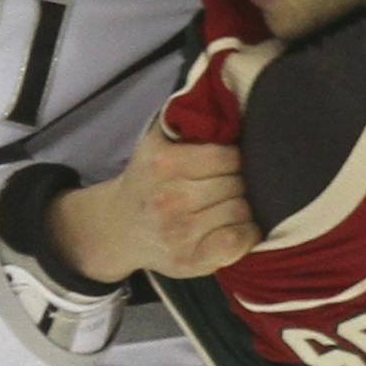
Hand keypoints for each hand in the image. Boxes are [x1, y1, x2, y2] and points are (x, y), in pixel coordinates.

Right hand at [47, 123, 258, 280]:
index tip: (228, 163)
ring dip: (244, 207)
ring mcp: (181, 234)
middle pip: (237, 184)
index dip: (235, 158)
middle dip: (240, 182)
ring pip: (242, 211)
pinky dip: (247, 233)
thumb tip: (229, 103)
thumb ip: (187, 121)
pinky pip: (238, 242)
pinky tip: (239, 226)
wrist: (118, 228)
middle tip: (231, 184)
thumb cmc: (147, 180)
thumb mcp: (156, 142)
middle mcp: (170, 200)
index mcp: (164, 164)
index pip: (230, 156)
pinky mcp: (191, 261)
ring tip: (231, 203)